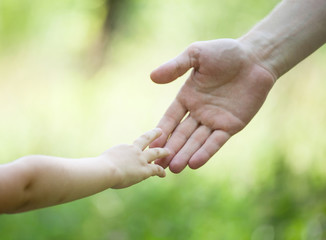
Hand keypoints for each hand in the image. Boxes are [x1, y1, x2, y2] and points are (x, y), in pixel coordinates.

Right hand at [101, 128, 169, 188]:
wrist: (105, 170)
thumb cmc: (98, 168)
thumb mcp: (101, 162)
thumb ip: (102, 163)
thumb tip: (95, 168)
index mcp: (123, 148)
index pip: (132, 148)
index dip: (136, 148)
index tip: (138, 147)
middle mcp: (133, 150)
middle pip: (146, 139)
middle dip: (153, 135)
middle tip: (160, 132)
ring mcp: (140, 159)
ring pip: (155, 153)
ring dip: (163, 152)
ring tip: (169, 151)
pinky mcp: (144, 169)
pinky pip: (156, 169)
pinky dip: (160, 171)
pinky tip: (164, 174)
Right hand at [150, 39, 275, 172]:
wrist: (255, 58)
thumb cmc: (225, 52)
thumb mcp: (196, 54)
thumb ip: (175, 66)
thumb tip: (152, 77)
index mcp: (188, 97)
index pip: (171, 118)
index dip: (162, 131)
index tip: (151, 144)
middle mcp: (199, 112)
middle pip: (182, 134)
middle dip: (171, 149)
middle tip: (159, 164)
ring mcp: (215, 120)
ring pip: (197, 141)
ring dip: (185, 154)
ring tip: (174, 169)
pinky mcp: (231, 125)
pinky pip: (216, 141)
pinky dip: (206, 152)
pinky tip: (194, 163)